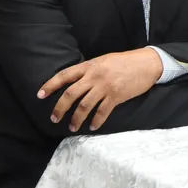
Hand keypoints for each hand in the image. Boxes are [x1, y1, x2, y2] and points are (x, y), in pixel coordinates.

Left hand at [38, 48, 162, 131]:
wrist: (147, 63)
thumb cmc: (126, 61)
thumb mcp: (104, 60)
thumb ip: (90, 70)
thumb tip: (77, 81)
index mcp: (90, 66)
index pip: (64, 75)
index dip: (50, 85)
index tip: (40, 95)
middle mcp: (95, 76)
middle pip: (71, 94)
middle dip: (60, 108)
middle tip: (54, 119)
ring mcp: (106, 87)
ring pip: (84, 106)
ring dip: (76, 119)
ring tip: (72, 127)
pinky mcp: (117, 96)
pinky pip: (102, 112)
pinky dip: (96, 121)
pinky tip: (92, 126)